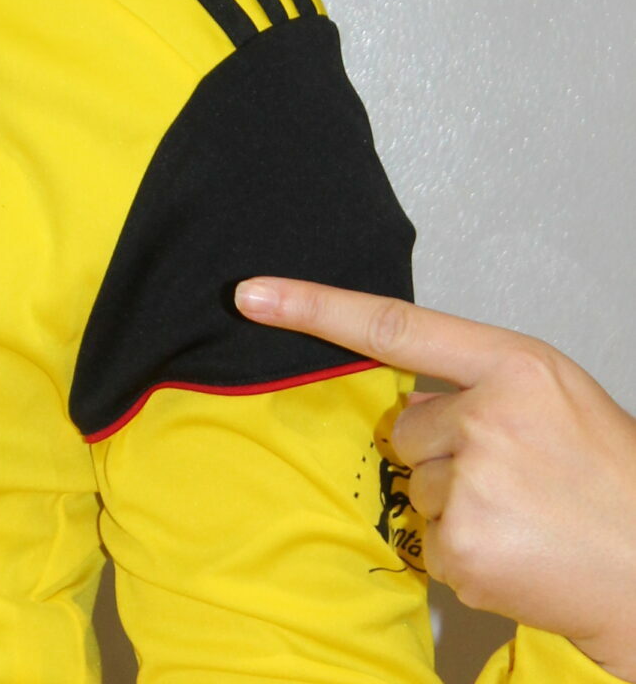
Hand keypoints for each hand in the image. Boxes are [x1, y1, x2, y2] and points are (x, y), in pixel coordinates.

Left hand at [236, 277, 635, 678]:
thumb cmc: (613, 481)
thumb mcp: (556, 398)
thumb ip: (480, 383)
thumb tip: (410, 400)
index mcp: (513, 366)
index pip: (393, 325)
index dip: (314, 307)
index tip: (251, 295)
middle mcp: (487, 416)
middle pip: (406, 427)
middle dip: (445, 454)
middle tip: (516, 478)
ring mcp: (472, 483)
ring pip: (414, 486)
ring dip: (456, 506)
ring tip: (524, 517)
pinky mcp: (462, 545)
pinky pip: (428, 541)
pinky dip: (464, 554)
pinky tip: (516, 553)